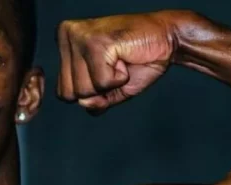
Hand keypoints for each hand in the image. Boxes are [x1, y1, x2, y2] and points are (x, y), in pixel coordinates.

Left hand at [56, 11, 184, 113]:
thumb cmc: (137, 60)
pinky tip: (124, 58)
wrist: (167, 38)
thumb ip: (93, 102)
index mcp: (65, 42)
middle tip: (115, 65)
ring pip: (84, 90)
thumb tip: (83, 104)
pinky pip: (102, 82)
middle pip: (72, 93)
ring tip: (120, 60)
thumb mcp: (110, 89)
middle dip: (99, 89)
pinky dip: (119, 78)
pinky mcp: (96, 42)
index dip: (92, 92)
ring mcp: (80, 37)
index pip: (64, 92)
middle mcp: (67, 35)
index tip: (107, 70)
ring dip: (110, 82)